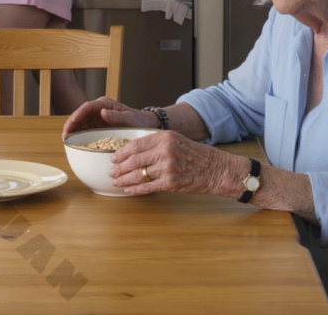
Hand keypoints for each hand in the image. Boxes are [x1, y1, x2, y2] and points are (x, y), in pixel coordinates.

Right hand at [62, 96, 156, 137]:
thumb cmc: (138, 120)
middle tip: (65, 136)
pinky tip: (74, 142)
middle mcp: (99, 109)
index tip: (71, 122)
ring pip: (80, 123)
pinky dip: (78, 135)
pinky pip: (85, 130)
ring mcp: (97, 118)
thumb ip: (116, 116)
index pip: (87, 107)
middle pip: (80, 115)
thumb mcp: (129, 118)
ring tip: (66, 141)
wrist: (143, 125)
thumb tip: (102, 112)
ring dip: (73, 130)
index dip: (77, 114)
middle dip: (71, 124)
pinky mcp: (97, 126)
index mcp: (105, 104)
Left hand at [109, 130, 239, 196]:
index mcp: (165, 137)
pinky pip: (147, 187)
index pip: (136, 144)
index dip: (122, 152)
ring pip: (138, 175)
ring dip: (124, 180)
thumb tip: (135, 151)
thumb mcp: (177, 140)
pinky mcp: (170, 183)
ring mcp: (167, 167)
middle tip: (112, 171)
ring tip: (117, 182)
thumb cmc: (196, 154)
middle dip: (119, 167)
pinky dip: (135, 190)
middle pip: (134, 160)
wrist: (215, 168)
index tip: (114, 157)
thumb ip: (157, 143)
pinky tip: (129, 191)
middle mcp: (165, 151)